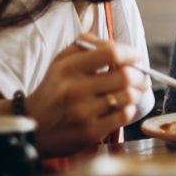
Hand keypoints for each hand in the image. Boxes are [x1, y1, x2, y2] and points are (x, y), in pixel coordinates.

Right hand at [23, 34, 146, 155]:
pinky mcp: (90, 132)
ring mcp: (83, 112)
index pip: (111, 53)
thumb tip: (115, 43)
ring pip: (127, 96)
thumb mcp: (61, 61)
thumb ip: (86, 44)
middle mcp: (75, 89)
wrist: (34, 126)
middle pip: (125, 76)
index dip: (130, 53)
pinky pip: (123, 116)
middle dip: (139, 75)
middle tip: (141, 76)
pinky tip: (123, 106)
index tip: (136, 57)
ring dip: (136, 92)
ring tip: (133, 91)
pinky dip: (129, 109)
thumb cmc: (54, 89)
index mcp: (68, 68)